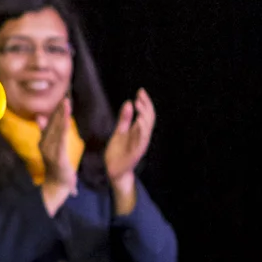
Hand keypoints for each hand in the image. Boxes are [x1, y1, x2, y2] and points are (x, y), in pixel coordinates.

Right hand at [39, 94, 78, 213]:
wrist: (55, 186)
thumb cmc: (55, 167)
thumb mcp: (50, 148)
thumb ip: (44, 132)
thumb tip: (39, 117)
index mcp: (44, 141)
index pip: (50, 122)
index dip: (56, 110)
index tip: (62, 97)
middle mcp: (45, 144)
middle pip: (53, 123)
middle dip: (60, 109)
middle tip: (66, 94)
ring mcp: (50, 150)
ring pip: (57, 129)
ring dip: (62, 115)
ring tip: (67, 102)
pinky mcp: (58, 156)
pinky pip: (61, 139)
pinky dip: (64, 128)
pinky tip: (67, 119)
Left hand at [105, 88, 154, 213]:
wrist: (113, 170)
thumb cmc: (118, 151)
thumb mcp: (120, 132)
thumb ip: (124, 119)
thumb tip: (129, 102)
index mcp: (139, 131)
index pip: (146, 114)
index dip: (145, 102)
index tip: (140, 91)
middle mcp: (142, 137)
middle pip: (149, 119)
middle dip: (146, 106)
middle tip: (140, 96)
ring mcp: (140, 145)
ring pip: (146, 129)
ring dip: (144, 116)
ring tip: (139, 105)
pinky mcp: (135, 153)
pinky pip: (140, 141)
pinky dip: (140, 131)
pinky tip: (137, 122)